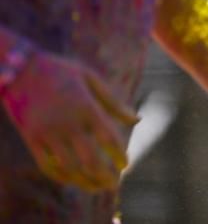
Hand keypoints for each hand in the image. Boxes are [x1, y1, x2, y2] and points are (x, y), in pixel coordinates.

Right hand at [1, 51, 138, 191]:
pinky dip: (62, 177)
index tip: (126, 164)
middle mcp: (68, 123)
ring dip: (85, 182)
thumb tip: (137, 119)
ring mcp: (48, 134)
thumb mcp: (91, 79)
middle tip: (115, 184)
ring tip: (98, 187)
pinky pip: (47, 166)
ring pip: (69, 168)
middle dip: (105, 176)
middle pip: (90, 160)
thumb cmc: (62, 71)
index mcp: (87, 107)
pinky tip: (73, 180)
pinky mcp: (32, 139)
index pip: (109, 138)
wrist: (20, 69)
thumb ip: (113, 102)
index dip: (120, 155)